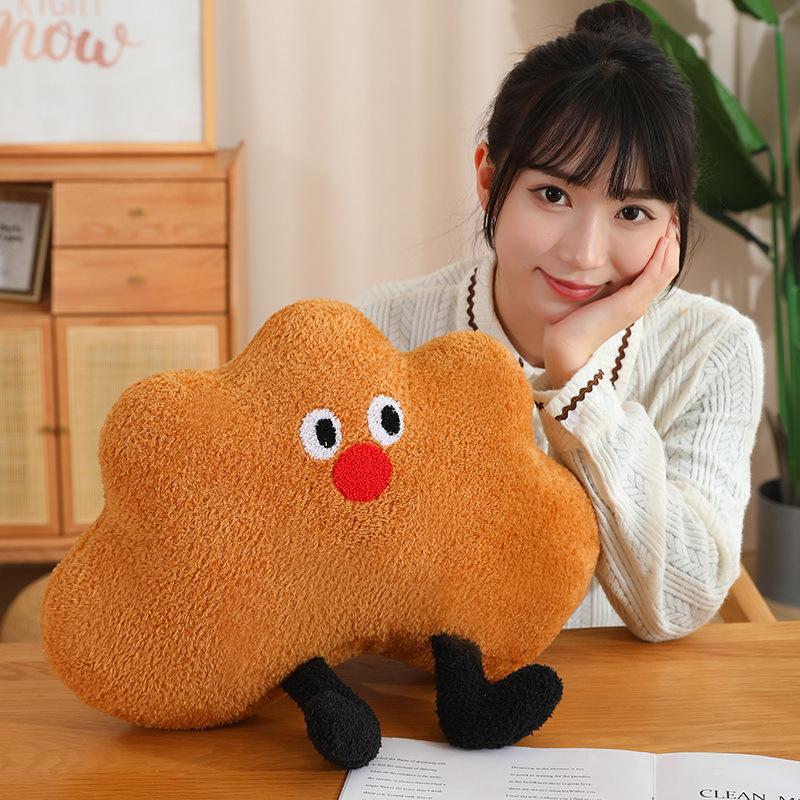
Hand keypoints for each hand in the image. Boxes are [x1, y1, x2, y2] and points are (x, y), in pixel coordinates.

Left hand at [543, 219, 679, 389]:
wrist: (566, 346)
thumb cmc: (570, 323)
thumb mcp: (589, 296)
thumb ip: (598, 281)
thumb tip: (593, 262)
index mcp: (632, 300)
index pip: (659, 271)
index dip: (665, 249)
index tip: (663, 225)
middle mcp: (640, 302)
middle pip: (669, 268)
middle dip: (672, 242)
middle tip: (673, 218)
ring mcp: (637, 303)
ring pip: (666, 270)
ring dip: (671, 245)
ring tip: (672, 223)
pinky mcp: (629, 304)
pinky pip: (653, 276)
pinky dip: (659, 257)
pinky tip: (662, 240)